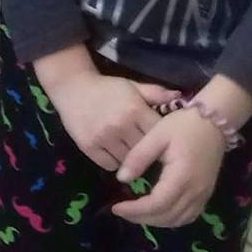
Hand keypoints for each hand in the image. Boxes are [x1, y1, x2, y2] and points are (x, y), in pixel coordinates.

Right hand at [43, 66, 175, 171]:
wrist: (71, 88)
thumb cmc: (106, 88)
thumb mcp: (131, 86)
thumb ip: (155, 93)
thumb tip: (179, 97)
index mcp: (134, 110)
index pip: (158, 134)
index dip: (162, 139)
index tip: (164, 142)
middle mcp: (120, 125)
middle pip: (144, 150)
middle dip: (147, 151)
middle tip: (148, 150)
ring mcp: (103, 138)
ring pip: (128, 161)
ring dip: (131, 159)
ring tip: (130, 151)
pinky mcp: (88, 147)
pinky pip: (110, 165)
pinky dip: (114, 162)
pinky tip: (114, 152)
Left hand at [113, 108, 226, 227]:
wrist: (214, 121)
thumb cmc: (183, 125)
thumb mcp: (156, 136)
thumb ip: (138, 157)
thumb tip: (121, 179)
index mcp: (182, 177)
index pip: (156, 204)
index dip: (135, 210)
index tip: (116, 207)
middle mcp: (196, 191)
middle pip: (167, 216)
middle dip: (142, 218)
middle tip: (121, 211)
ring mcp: (204, 194)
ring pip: (179, 220)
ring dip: (156, 221)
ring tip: (135, 213)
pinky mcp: (207, 193)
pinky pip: (189, 215)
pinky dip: (171, 219)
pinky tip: (157, 212)